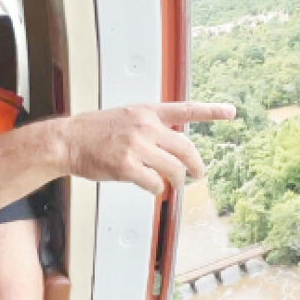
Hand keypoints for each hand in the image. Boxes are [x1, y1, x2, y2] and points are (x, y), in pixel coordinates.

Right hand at [65, 102, 234, 193]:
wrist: (67, 140)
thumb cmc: (93, 132)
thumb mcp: (125, 117)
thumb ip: (149, 127)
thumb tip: (169, 145)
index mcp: (147, 112)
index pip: (186, 109)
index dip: (211, 111)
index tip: (231, 112)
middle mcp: (146, 127)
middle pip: (186, 148)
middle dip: (197, 165)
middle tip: (199, 174)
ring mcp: (137, 147)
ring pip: (174, 169)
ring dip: (177, 180)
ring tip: (174, 184)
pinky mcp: (127, 167)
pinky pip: (154, 183)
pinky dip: (157, 189)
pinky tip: (152, 188)